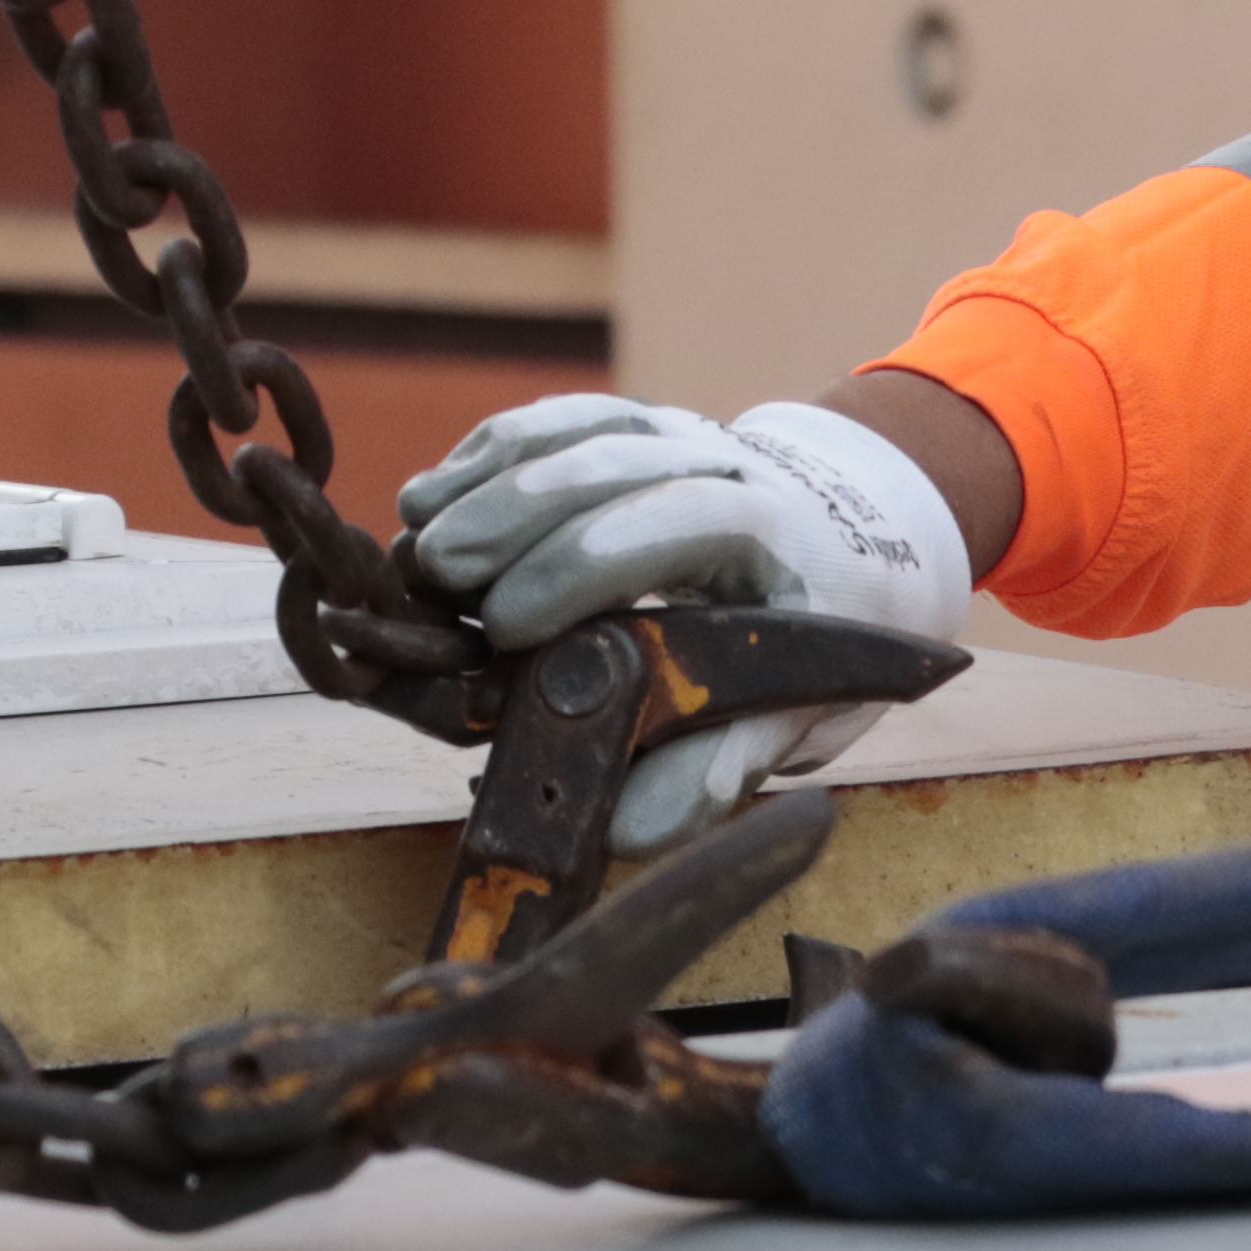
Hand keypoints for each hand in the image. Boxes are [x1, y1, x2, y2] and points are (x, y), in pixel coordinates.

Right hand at [399, 396, 972, 848]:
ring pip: (578, 433)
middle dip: (515, 516)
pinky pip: (555, 421)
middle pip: (615, 463)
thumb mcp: (785, 716)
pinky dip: (489, 453)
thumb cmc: (799, 649)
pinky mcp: (628, 427)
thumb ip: (711, 770)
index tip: (506, 622)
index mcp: (772, 535)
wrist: (834, 555)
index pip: (680, 522)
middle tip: (436, 575)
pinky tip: (432, 499)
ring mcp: (675, 436)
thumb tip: (623, 829)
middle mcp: (726, 467)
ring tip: (416, 540)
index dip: (585, 565)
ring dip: (487, 482)